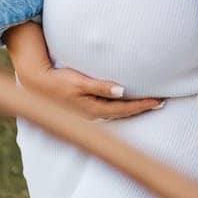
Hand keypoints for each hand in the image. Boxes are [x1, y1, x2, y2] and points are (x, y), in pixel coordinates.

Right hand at [4, 22, 161, 120]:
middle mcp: (93, 115)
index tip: (159, 100)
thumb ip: (100, 87)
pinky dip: (121, 107)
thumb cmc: (57, 81)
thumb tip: (123, 91)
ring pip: (117, 113)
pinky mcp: (84, 109)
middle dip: (142, 108)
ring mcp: (88, 114)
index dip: (143, 105)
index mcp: (94, 109)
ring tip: (148, 102)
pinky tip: (125, 102)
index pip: (125, 109)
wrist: (35, 85)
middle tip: (161, 102)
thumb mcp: (78, 82)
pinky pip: (109, 110)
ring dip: (132, 108)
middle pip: (124, 113)